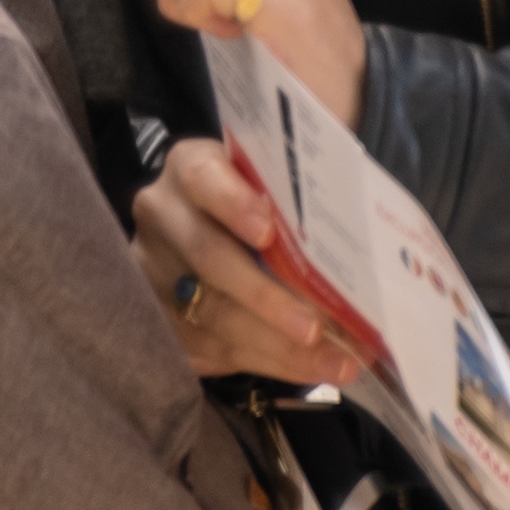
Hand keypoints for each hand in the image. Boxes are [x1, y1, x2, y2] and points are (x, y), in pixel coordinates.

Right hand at [134, 141, 356, 386]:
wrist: (203, 238)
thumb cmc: (257, 201)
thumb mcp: (268, 175)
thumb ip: (301, 168)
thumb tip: (353, 141)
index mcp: (190, 169)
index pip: (203, 179)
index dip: (233, 204)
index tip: (268, 231)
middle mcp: (165, 218)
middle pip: (209, 258)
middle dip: (265, 297)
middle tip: (314, 327)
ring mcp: (156, 275)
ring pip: (213, 315)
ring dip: (278, 345)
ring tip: (335, 362)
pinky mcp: (164, 324)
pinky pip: (216, 350)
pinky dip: (272, 362)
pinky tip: (312, 369)